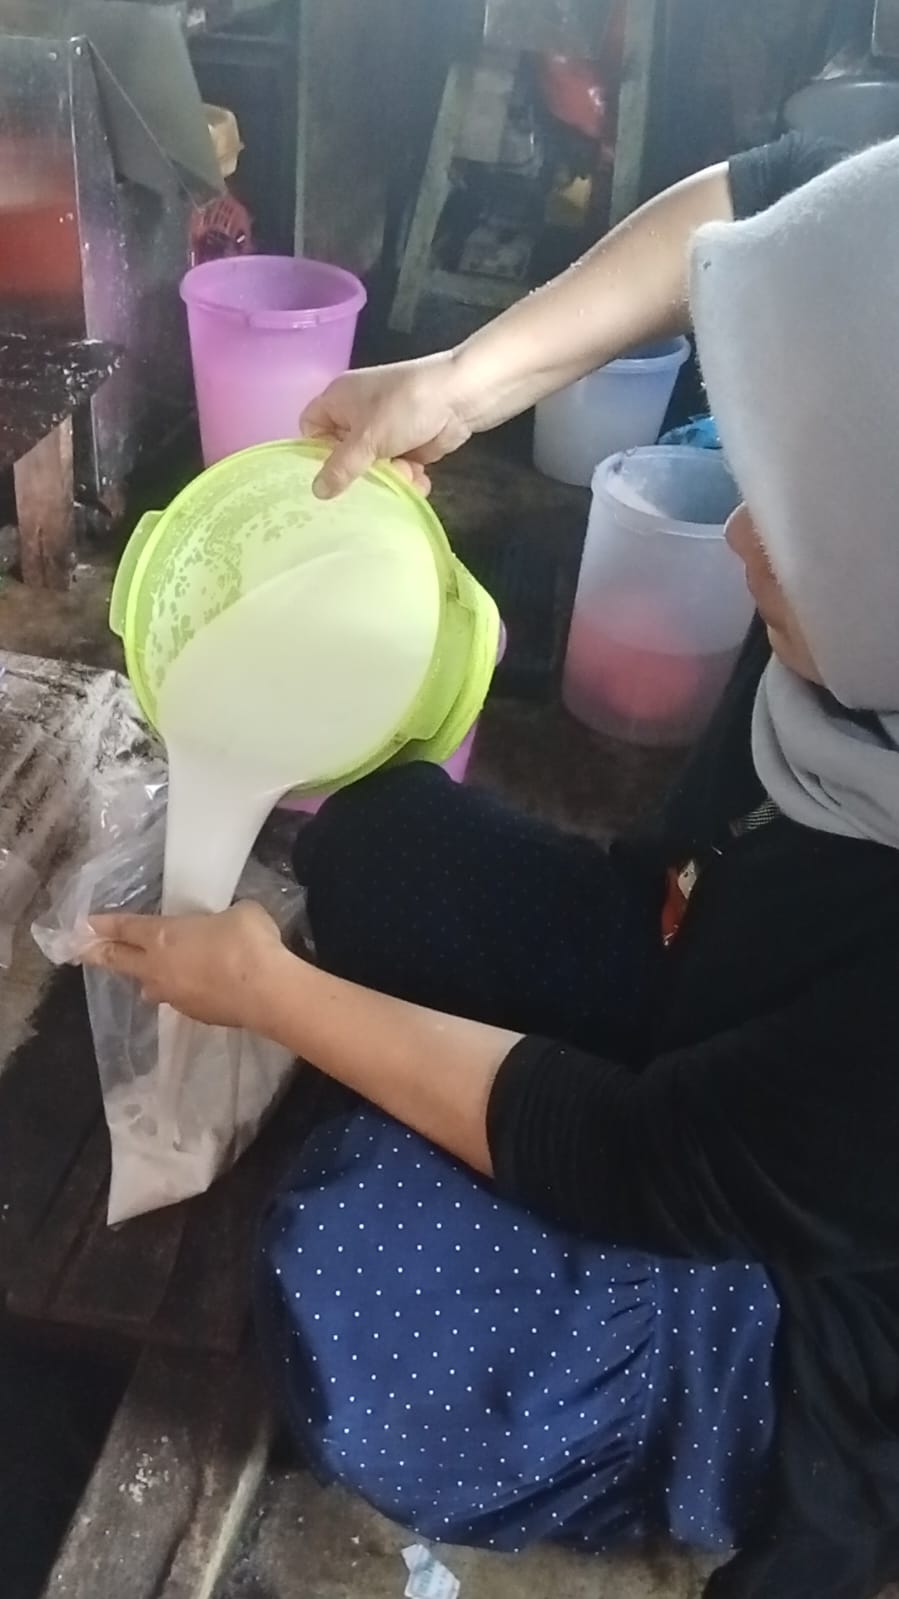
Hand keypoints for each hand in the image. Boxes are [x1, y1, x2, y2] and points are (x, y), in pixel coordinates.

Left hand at [81, 902, 288, 1032]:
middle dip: (99, 954)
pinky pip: (179, 999)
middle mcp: (159, 968)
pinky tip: (198, 986)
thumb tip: (225, 926)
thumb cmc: (247, 941)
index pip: (125, 928)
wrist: (265, 991)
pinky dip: (183, 991)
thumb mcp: (238, 913)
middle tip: (82, 952)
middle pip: (120, 960)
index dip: (104, 924)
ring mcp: (175, 995)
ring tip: (148, 974)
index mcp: (163, 936)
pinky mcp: (194, 1014)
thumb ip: (221, 918)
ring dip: (144, 978)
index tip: (84, 924)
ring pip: (149, 986)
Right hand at [301, 350, 473, 498]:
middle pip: (343, 454)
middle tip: (371, 485)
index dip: (316, 452)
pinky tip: (420, 479)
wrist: (462, 396)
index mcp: (338, 399)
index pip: (310, 428)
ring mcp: (385, 428)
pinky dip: (408, 476)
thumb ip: (341, 467)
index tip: (331, 473)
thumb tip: (317, 492)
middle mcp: (357, 413)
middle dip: (362, 472)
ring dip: (390, 477)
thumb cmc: (406, 406)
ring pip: (373, 466)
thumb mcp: (368, 438)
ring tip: (406, 475)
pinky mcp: (408, 443)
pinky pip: (397, 467)